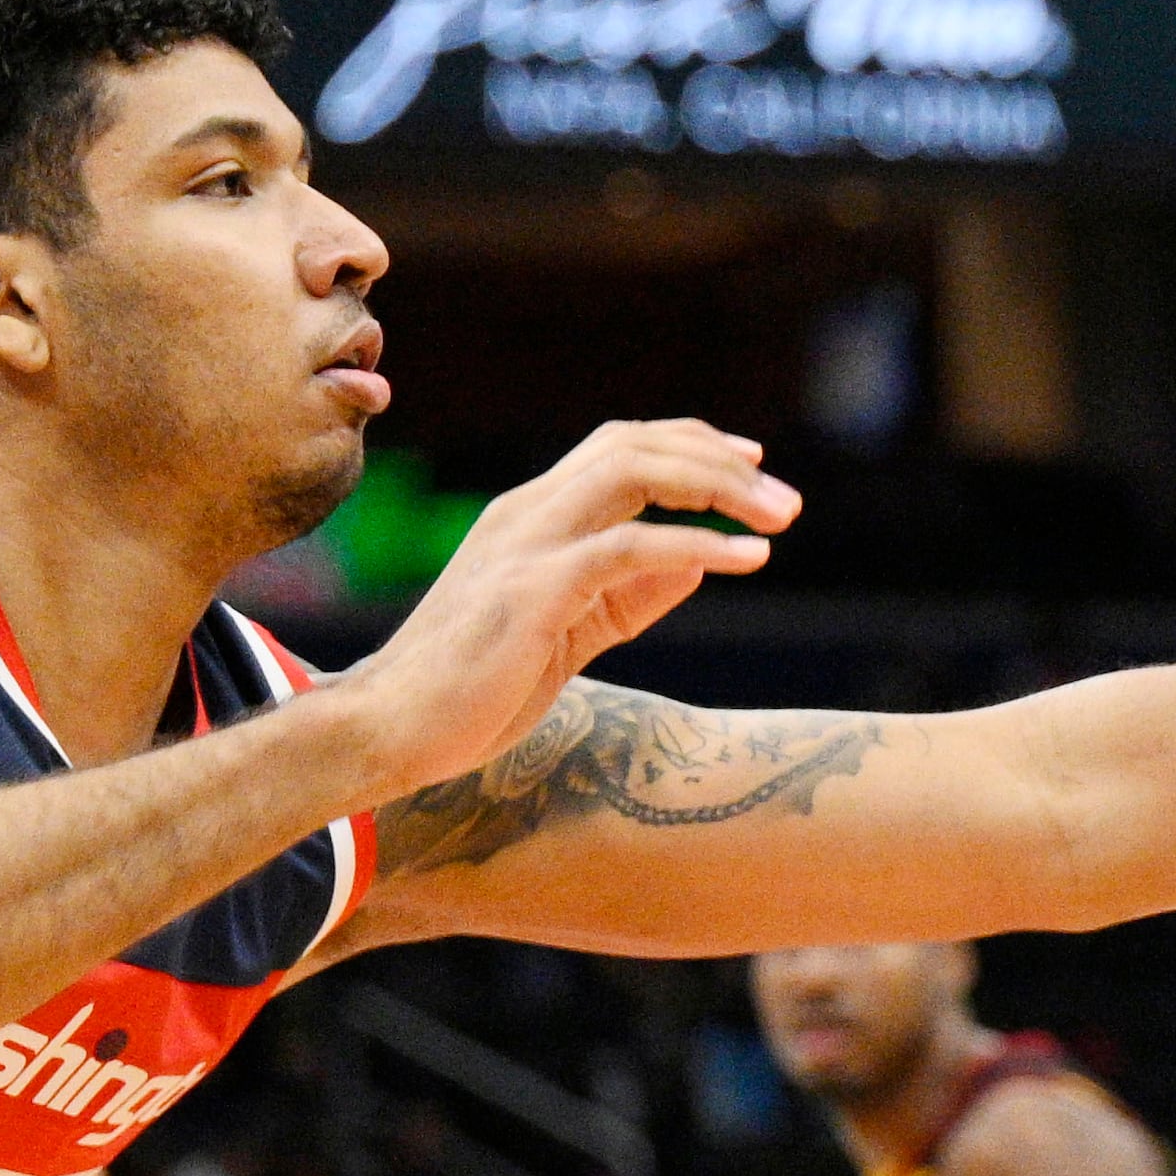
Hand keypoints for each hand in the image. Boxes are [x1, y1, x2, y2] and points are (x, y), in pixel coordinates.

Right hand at [349, 421, 799, 790]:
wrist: (388, 731)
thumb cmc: (474, 689)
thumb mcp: (567, 631)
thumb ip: (625, 595)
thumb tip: (698, 565)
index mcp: (531, 516)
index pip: (620, 447)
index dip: (692, 445)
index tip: (753, 464)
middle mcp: (528, 513)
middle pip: (634, 444)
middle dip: (719, 459)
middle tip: (786, 501)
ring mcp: (526, 546)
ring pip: (633, 473)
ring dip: (719, 488)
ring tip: (780, 520)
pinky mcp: (532, 591)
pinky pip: (629, 548)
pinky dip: (697, 546)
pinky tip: (746, 560)